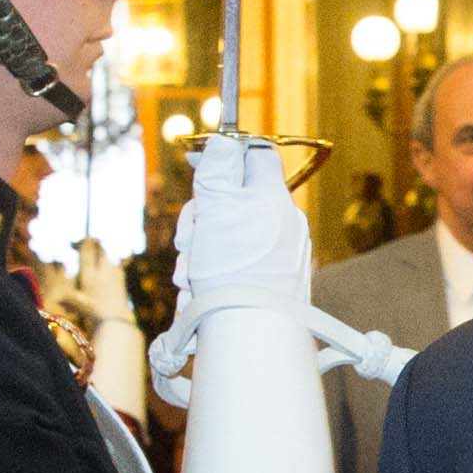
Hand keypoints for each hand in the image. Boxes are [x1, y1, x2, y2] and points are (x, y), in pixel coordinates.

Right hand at [154, 135, 319, 404]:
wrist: (251, 332)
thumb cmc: (234, 265)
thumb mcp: (218, 202)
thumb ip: (219, 166)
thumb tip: (225, 140)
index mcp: (273, 197)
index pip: (255, 156)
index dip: (223, 155)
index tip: (196, 164)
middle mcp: (282, 223)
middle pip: (232, 201)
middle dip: (201, 218)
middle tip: (190, 240)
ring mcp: (280, 256)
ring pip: (226, 238)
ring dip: (199, 252)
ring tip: (192, 276)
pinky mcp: (273, 284)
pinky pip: (234, 268)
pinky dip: (212, 276)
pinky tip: (200, 293)